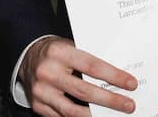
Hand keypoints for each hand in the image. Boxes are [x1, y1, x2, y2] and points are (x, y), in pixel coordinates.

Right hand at [18, 36, 137, 115]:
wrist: (26, 57)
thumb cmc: (55, 52)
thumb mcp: (70, 47)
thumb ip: (89, 61)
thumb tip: (117, 78)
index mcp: (58, 52)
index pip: (92, 66)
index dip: (113, 76)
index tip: (131, 84)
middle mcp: (48, 72)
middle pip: (84, 91)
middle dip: (110, 100)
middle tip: (128, 105)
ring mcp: (41, 91)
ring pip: (73, 110)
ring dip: (96, 115)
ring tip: (113, 115)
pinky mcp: (38, 105)